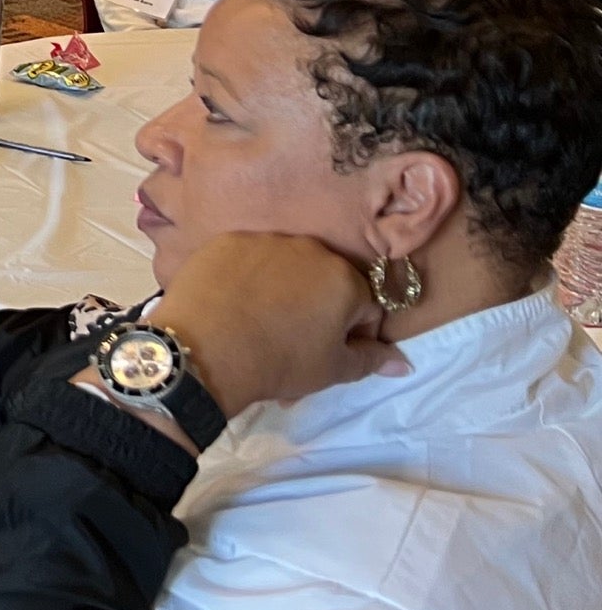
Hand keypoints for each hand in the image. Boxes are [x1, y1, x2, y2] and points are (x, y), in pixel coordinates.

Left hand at [152, 232, 406, 416]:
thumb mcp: (333, 369)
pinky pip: (246, 258)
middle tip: (292, 336)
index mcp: (344, 278)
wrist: (204, 349)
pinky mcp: (224, 241)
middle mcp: (307, 248)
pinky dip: (245, 277)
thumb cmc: (279, 362)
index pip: (364, 305)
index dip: (351, 332)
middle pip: (324, 279)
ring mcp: (262, 239)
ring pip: (284, 266)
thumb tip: (403, 363)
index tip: (327, 349)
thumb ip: (371, 359)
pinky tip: (231, 302)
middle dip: (318, 304)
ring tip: (258, 320)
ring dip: (281, 288)